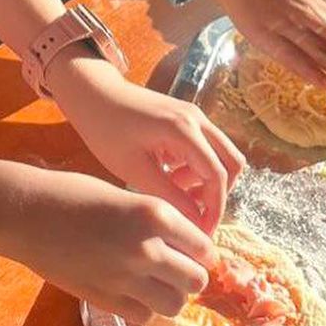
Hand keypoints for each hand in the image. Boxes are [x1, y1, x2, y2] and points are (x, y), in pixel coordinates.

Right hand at [15, 167, 216, 324]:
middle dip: (191, 276)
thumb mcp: (122, 195)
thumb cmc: (71, 193)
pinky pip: (144, 316)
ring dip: (171, 296)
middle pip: (196, 280)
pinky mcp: (105, 299)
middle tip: (178, 270)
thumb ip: (153, 220)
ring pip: (175, 305)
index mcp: (154, 214)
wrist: (26, 213)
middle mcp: (146, 249)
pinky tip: (131, 292)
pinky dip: (144, 307)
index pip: (202, 246)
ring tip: (156, 285)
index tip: (195, 253)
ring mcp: (126, 278)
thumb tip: (179, 243)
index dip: (201, 251)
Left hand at [48, 55, 245, 232]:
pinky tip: (169, 176)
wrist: (93, 93)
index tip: (202, 232)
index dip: (214, 208)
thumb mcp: (134, 169)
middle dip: (217, 194)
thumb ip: (169, 196)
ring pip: (221, 155)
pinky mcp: (187, 118)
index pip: (217, 175)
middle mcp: (197, 119)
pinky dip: (197, 167)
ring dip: (206, 180)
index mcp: (184, 130)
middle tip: (194, 214)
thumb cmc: (106, 129)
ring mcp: (194, 116)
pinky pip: (206, 147)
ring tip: (173, 192)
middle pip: (232, 163)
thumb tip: (195, 222)